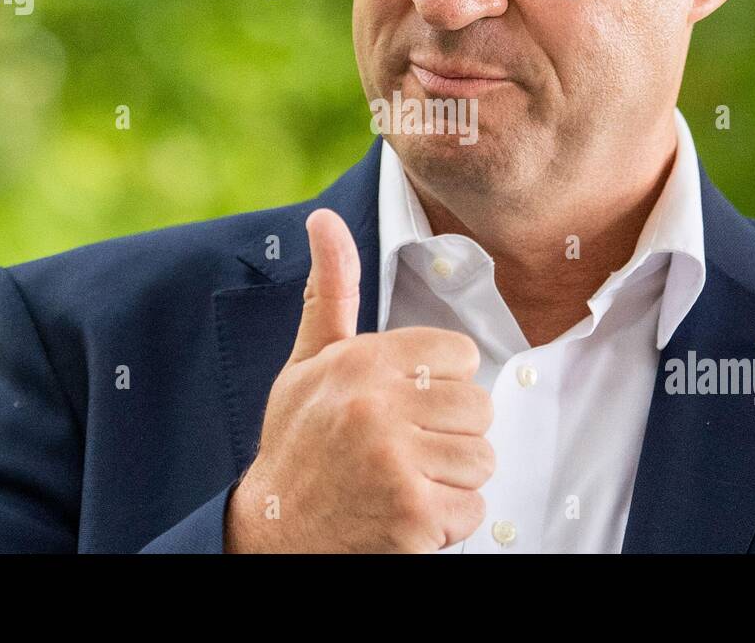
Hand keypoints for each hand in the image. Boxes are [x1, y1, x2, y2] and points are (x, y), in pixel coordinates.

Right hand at [224, 208, 494, 551]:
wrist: (272, 534)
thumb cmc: (298, 445)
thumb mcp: (307, 363)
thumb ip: (330, 292)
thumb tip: (323, 220)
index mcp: (360, 361)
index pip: (460, 355)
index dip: (442, 383)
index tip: (411, 403)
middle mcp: (378, 406)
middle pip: (479, 408)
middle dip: (451, 434)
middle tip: (407, 449)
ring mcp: (396, 461)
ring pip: (482, 459)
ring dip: (453, 479)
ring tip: (407, 480)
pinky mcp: (413, 514)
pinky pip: (474, 509)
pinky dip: (448, 520)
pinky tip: (408, 511)